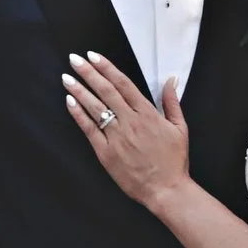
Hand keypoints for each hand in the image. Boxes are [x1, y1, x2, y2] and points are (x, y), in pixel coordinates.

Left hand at [63, 51, 190, 212]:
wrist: (166, 190)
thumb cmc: (173, 161)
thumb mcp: (180, 128)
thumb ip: (172, 102)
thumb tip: (171, 80)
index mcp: (148, 114)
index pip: (123, 84)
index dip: (107, 68)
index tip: (94, 56)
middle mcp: (130, 122)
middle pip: (106, 91)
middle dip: (89, 73)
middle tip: (75, 60)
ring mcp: (117, 137)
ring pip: (95, 108)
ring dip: (79, 91)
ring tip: (67, 78)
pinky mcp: (106, 153)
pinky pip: (90, 130)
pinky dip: (79, 115)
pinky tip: (70, 102)